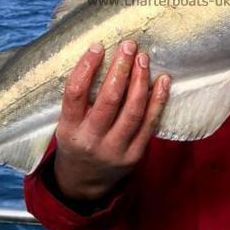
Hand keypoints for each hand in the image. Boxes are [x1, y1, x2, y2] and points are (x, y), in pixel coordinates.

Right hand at [53, 41, 169, 202]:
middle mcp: (91, 140)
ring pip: (132, 111)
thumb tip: (101, 54)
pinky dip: (158, 100)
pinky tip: (162, 80)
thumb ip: (80, 97)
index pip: (75, 94)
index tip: (98, 46)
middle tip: (128, 46)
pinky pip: (149, 124)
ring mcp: (115, 150)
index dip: (86, 67)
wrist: (84, 183)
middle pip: (108, 100)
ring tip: (143, 58)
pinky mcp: (135, 155)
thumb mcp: (67, 122)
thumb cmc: (77, 141)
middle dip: (120, 69)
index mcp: (69, 129)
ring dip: (140, 81)